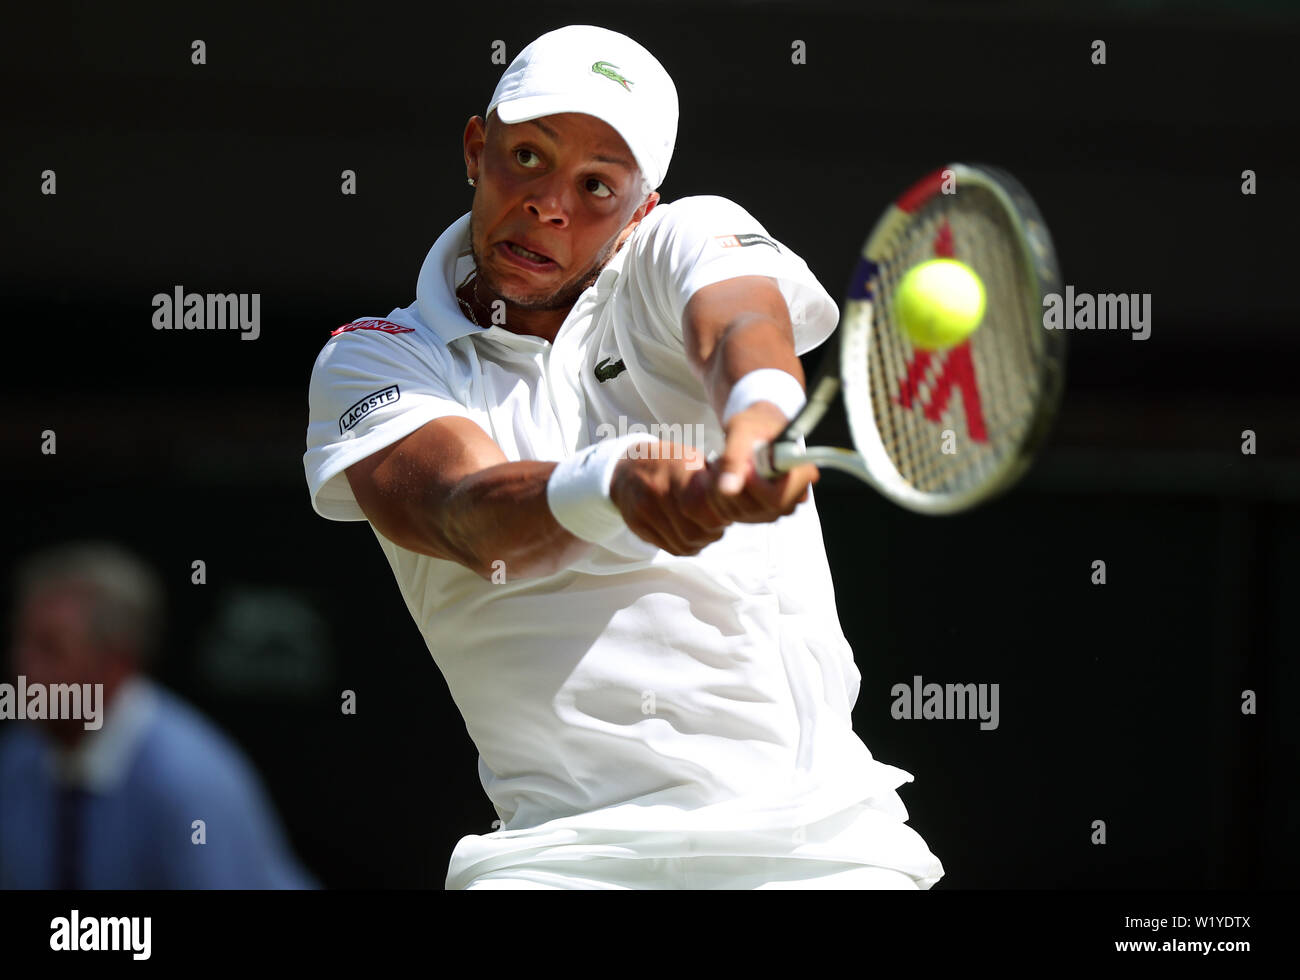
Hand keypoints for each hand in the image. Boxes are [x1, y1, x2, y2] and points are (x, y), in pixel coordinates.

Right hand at [609, 442, 730, 555]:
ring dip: (702, 540)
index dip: (719, 516)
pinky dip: (687, 546)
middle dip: (713, 531)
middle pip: (694, 532)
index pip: (699, 506)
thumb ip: (715, 479)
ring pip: (685, 544)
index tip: (725, 511)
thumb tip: (741, 498)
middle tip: (717, 521)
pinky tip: (689, 531)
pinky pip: (672, 549)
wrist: (626, 469)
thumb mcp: (693, 459)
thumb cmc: (670, 463)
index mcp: (676, 470)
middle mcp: (657, 491)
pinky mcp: (638, 526)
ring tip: (704, 526)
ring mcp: (645, 511)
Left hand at [708, 401, 818, 522]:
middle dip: (732, 484)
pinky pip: (730, 515)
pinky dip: (717, 496)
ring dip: (719, 489)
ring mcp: (778, 509)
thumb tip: (728, 489)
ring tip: (722, 464)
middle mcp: (795, 496)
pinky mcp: (760, 514)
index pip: (778, 497)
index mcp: (802, 472)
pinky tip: (721, 476)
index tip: (743, 464)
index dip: (753, 485)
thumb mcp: (743, 429)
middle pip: (757, 507)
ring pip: (739, 512)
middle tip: (724, 459)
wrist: (755, 431)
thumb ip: (735, 456)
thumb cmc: (755, 424)